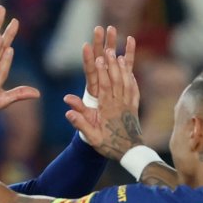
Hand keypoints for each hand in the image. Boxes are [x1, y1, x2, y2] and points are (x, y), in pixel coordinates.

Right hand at [64, 41, 140, 159]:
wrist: (130, 153)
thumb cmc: (109, 145)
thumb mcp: (92, 137)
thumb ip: (81, 123)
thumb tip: (68, 111)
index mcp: (108, 110)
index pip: (105, 87)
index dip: (102, 72)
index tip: (98, 59)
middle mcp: (119, 104)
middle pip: (116, 80)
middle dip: (112, 64)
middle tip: (108, 50)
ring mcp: (129, 105)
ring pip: (126, 82)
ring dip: (123, 68)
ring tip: (119, 55)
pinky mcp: (134, 107)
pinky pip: (134, 90)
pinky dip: (132, 78)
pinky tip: (130, 71)